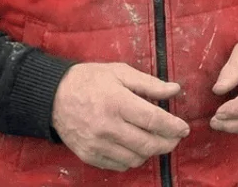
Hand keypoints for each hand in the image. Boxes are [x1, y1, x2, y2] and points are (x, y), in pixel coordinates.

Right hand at [51, 62, 189, 170]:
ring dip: (151, 151)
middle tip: (176, 137)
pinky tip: (136, 146)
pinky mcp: (89, 156)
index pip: (153, 120)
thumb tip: (175, 90)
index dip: (173, 126)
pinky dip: (133, 159)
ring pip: (136, 158)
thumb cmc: (90, 80)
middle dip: (168, 143)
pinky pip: (120, 165)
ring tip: (156, 140)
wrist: (53, 96)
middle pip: (147, 143)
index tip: (184, 128)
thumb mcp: (120, 72)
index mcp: (117, 102)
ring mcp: (97, 144)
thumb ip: (149, 83)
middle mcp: (107, 127)